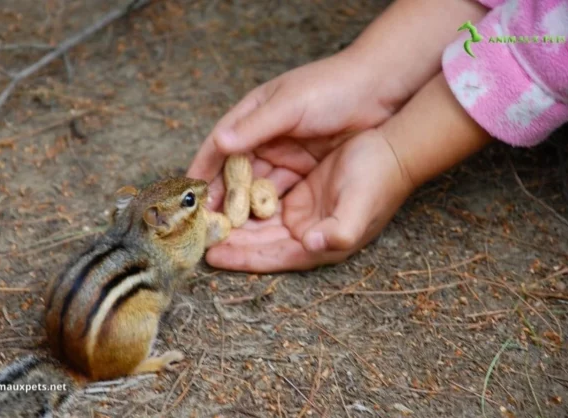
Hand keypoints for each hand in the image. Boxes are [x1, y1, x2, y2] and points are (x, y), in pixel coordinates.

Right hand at [187, 50, 403, 209]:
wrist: (379, 91)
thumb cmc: (331, 88)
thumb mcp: (290, 104)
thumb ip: (255, 125)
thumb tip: (219, 142)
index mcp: (252, 115)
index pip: (219, 146)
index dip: (202, 170)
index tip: (188, 194)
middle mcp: (263, 137)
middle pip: (234, 172)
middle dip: (220, 197)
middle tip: (205, 223)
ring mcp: (284, 155)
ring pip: (254, 186)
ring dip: (241, 208)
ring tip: (225, 233)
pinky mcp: (303, 170)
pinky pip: (278, 193)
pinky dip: (265, 209)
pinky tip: (255, 228)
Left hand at [205, 129, 414, 271]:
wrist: (395, 148)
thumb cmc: (380, 179)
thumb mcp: (361, 207)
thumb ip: (339, 231)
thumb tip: (312, 244)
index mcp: (318, 243)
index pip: (271, 256)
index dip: (242, 257)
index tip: (212, 255)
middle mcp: (306, 232)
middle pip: (257, 241)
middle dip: (228, 240)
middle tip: (195, 235)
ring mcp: (301, 211)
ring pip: (256, 221)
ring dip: (231, 219)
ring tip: (201, 216)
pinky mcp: (298, 191)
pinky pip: (262, 197)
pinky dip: (242, 197)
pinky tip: (221, 192)